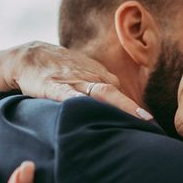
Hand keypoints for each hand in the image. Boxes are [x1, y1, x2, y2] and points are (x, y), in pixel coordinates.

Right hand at [9, 41, 152, 120]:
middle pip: (116, 94)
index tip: (151, 127)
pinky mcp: (53, 86)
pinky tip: (86, 109)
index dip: (135, 111)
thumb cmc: (62, 70)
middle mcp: (92, 79)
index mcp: (101, 78)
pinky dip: (78, 101)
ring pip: (99, 94)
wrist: (31, 55)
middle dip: (133, 109)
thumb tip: (121, 114)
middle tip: (150, 124)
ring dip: (117, 106)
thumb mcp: (86, 77)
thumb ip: (103, 93)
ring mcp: (74, 82)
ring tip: (133, 119)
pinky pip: (67, 94)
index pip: (122, 95)